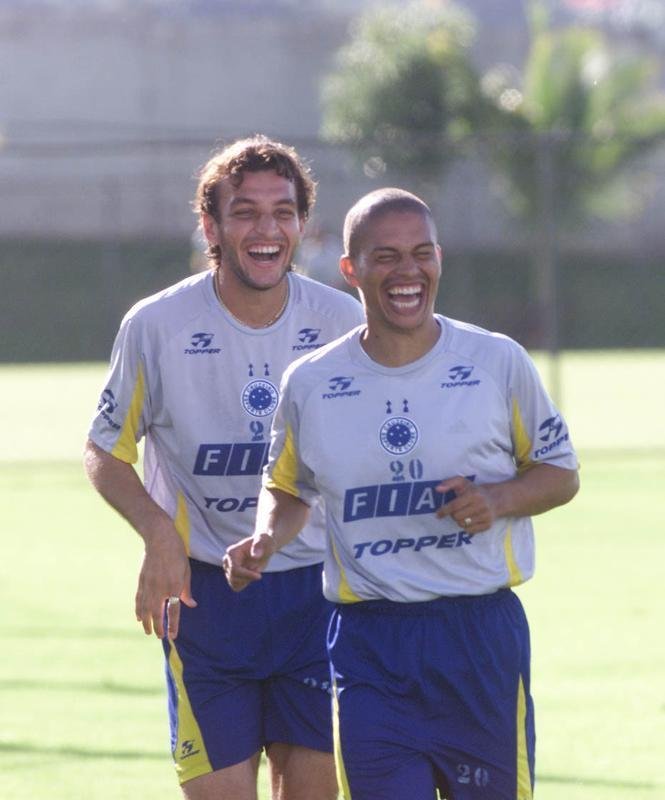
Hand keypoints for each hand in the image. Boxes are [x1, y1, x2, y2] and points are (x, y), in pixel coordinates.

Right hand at [135, 522, 196, 638]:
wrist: (159, 540)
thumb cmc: (176, 554)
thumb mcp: (186, 571)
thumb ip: (187, 590)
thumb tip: (191, 605)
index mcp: (174, 586)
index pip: (173, 611)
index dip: (173, 625)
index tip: (172, 636)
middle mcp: (160, 589)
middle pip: (157, 614)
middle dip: (158, 627)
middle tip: (160, 636)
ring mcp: (148, 586)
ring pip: (145, 609)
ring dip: (147, 622)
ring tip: (148, 631)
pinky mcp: (141, 582)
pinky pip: (138, 600)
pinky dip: (138, 610)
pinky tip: (139, 617)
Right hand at [223, 533, 274, 591]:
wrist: (264, 546)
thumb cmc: (264, 542)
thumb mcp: (265, 541)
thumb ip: (259, 546)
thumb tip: (255, 556)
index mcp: (232, 552)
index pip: (234, 569)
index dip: (247, 575)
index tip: (259, 576)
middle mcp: (227, 560)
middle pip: (233, 578)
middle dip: (247, 578)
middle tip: (258, 572)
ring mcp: (228, 568)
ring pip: (234, 584)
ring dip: (247, 580)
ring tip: (254, 571)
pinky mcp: (232, 574)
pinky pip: (236, 586)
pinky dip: (245, 583)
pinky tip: (251, 575)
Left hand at [435, 476, 495, 533]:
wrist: (495, 499)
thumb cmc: (473, 490)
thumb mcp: (462, 482)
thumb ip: (448, 483)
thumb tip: (437, 489)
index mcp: (474, 495)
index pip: (454, 505)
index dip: (444, 511)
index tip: (438, 514)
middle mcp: (481, 506)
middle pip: (457, 517)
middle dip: (453, 515)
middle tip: (455, 511)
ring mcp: (486, 516)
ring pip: (463, 524)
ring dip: (459, 521)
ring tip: (462, 514)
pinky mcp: (488, 525)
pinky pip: (470, 531)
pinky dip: (466, 527)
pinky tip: (469, 519)